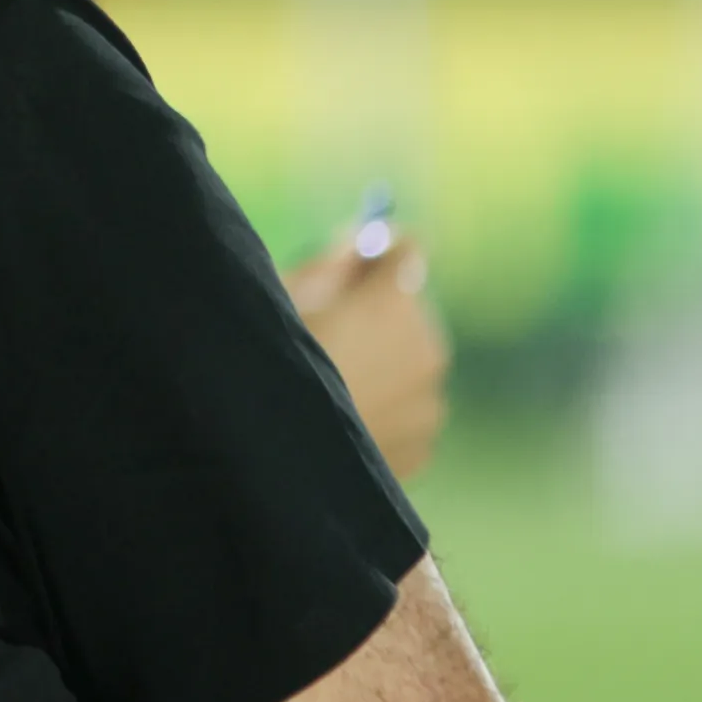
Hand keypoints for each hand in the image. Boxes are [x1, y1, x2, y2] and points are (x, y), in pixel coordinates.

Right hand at [284, 228, 449, 479]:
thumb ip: (330, 263)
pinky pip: (408, 407)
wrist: (275, 460)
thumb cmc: (270, 364)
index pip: (407, 249)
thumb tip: (357, 241)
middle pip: (410, 310)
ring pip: (411, 362)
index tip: (357, 261)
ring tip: (332, 382)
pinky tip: (342, 417)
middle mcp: (428, 345)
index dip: (379, 253)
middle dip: (379, 311)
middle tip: (331, 328)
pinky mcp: (425, 442)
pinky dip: (385, 405)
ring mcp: (431, 399)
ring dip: (385, 361)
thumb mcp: (285, 299)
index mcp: (395, 301)